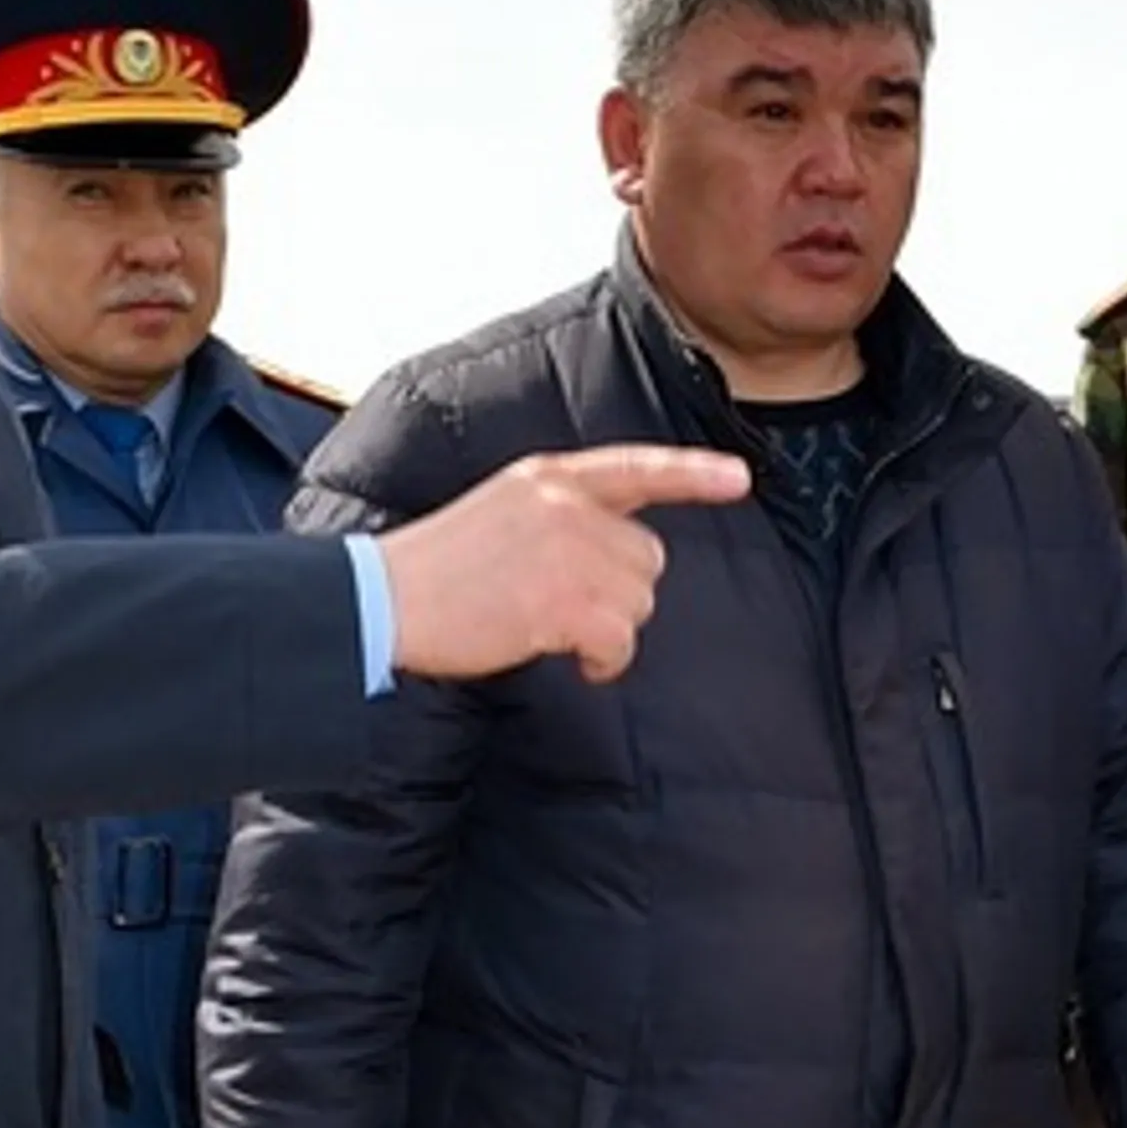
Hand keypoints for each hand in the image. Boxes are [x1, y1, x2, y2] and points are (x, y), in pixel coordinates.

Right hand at [379, 447, 751, 682]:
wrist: (386, 600)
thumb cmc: (438, 570)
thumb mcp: (502, 511)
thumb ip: (560, 516)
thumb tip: (615, 559)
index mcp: (548, 477)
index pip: (636, 467)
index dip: (693, 474)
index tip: (740, 478)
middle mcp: (566, 507)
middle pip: (647, 558)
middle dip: (620, 593)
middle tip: (565, 611)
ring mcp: (568, 553)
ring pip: (638, 602)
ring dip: (608, 629)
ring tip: (551, 630)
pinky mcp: (563, 603)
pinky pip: (620, 641)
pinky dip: (604, 660)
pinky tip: (569, 659)